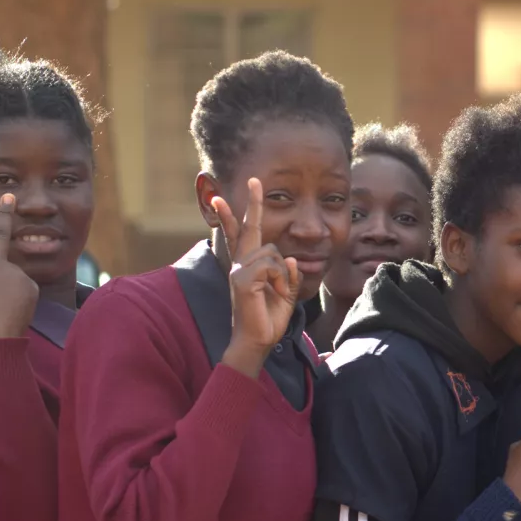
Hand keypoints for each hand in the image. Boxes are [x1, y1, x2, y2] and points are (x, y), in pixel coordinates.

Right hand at [0, 195, 38, 340]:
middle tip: (10, 195)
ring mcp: (13, 273)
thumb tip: (10, 274)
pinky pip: (26, 289)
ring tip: (2, 309)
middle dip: (4, 213)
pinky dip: (22, 299)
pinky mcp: (29, 283)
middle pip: (0, 234)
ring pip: (15, 278)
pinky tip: (14, 310)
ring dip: (11, 292)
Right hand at [215, 178, 300, 378]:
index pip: (243, 234)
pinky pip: (272, 266)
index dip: (239, 215)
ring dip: (283, 274)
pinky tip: (275, 294)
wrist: (258, 341)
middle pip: (248, 228)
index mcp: (249, 265)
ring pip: (273, 253)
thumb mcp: (286, 292)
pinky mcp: (242, 279)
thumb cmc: (269, 317)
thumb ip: (289, 274)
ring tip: (277, 293)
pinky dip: (281, 280)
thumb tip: (290, 259)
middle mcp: (240, 264)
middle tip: (254, 179)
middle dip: (253, 203)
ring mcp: (239, 270)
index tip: (230, 195)